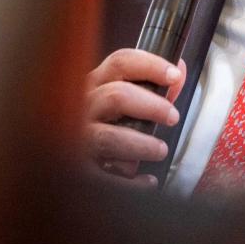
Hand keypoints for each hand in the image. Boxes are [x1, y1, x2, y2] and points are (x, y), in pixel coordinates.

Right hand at [82, 48, 185, 187]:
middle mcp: (82, 107)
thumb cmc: (103, 126)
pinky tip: (147, 181)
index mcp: (94, 85)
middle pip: (116, 96)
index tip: (175, 76)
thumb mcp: (121, 100)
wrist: (65, 168)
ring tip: (160, 150)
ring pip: (110, 137)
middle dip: (151, 105)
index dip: (150, 65)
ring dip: (142, 144)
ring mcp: (78, 138)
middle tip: (173, 117)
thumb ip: (150, 85)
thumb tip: (180, 71)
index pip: (120, 62)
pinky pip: (107, 177)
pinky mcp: (79, 170)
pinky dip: (131, 181)